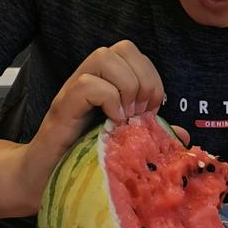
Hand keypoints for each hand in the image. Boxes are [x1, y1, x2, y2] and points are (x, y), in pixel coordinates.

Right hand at [19, 40, 187, 209]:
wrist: (42, 179)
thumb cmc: (81, 159)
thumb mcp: (125, 141)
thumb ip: (151, 133)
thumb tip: (184, 133)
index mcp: (106, 82)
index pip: (133, 53)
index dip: (151, 76)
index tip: (151, 109)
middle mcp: (89, 79)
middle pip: (122, 48)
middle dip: (142, 78)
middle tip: (140, 111)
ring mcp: (73, 90)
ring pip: (104, 57)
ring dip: (126, 86)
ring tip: (126, 116)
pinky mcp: (62, 107)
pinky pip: (88, 83)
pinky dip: (108, 100)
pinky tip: (111, 122)